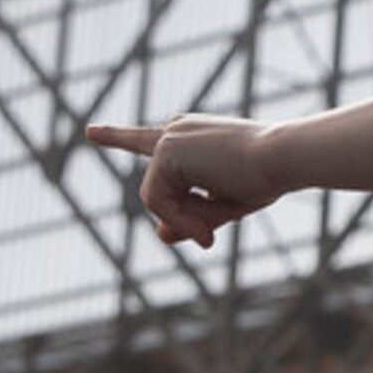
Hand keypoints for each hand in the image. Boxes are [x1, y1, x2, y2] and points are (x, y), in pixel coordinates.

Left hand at [87, 115, 284, 247]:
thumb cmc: (264, 177)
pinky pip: (157, 202)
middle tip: (208, 241)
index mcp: (190, 136)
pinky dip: (179, 220)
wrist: (283, 157)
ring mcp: (168, 139)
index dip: (117, 138)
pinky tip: (207, 225)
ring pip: (156, 200)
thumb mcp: (223, 207)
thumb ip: (189, 220)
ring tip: (213, 230)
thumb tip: (159, 235)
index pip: (148, 141)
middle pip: (161, 191)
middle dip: (185, 219)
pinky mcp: (165, 150)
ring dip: (185, 221)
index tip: (90, 132)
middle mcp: (175, 131)